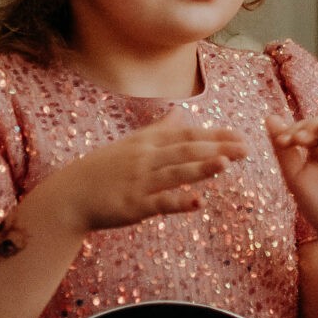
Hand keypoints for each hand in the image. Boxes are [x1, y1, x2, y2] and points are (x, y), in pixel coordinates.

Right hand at [39, 112, 247, 233]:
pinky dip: (179, 201)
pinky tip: (198, 201)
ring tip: (226, 163)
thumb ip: (159, 130)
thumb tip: (180, 112)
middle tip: (246, 149)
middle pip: (186, 150)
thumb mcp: (131, 143)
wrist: (70, 196)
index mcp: (147, 143)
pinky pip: (160, 203)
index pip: (187, 135)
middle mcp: (145, 159)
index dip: (215, 134)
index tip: (240, 135)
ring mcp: (140, 182)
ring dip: (201, 168)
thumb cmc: (103, 169)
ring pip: (175, 172)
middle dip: (218, 148)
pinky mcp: (134, 205)